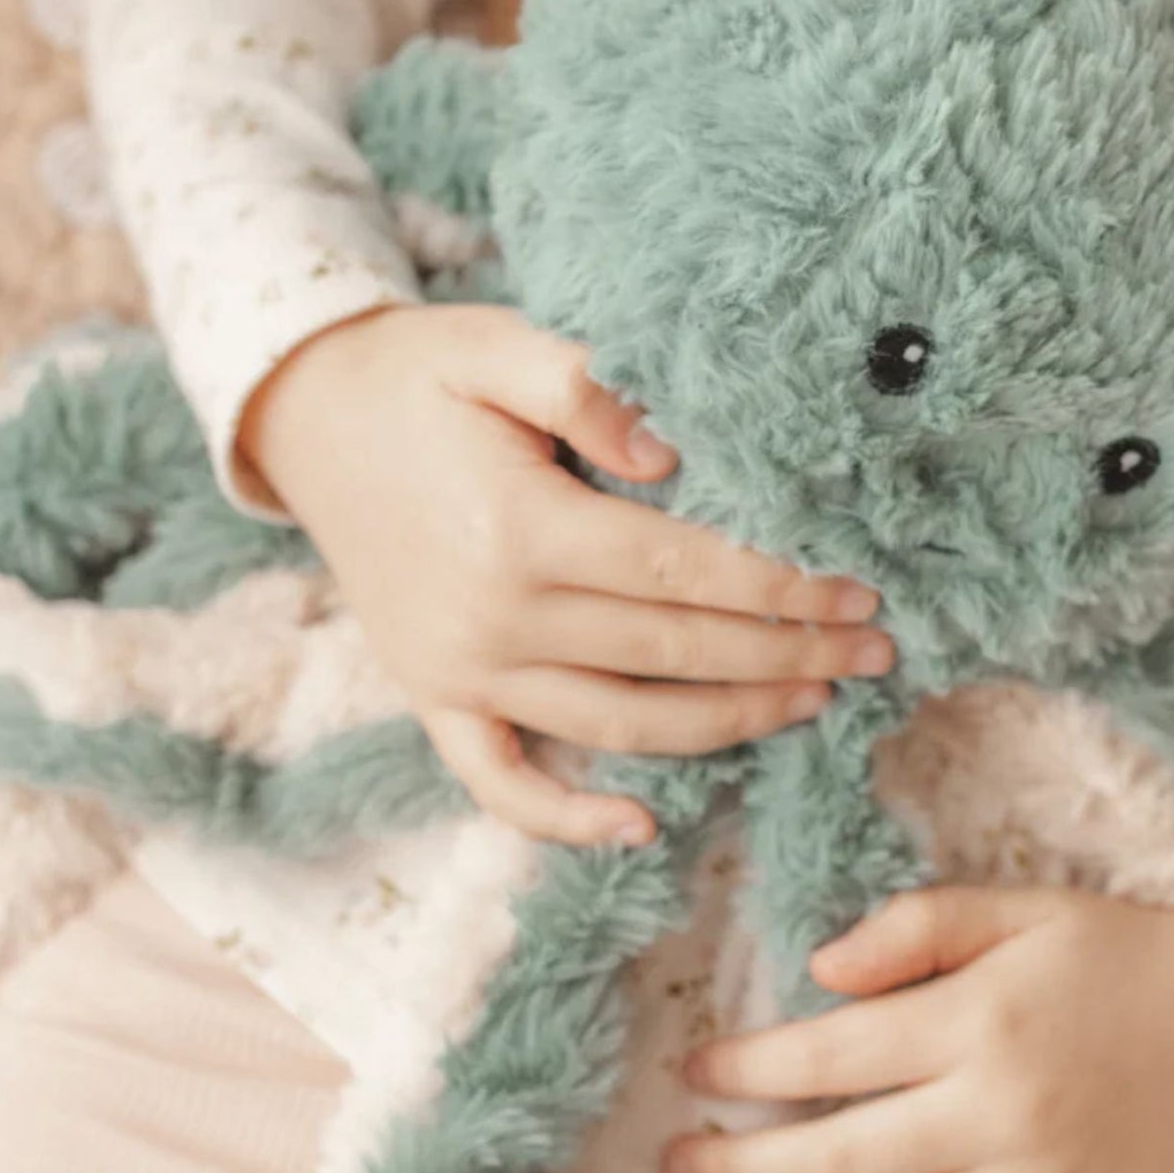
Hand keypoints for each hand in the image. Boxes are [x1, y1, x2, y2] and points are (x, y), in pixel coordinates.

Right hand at [240, 306, 890, 844]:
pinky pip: (503, 783)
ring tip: (807, 705)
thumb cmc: (414, 375)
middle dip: (784, 659)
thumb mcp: (494, 344)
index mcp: (520, 531)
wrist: (302, 419)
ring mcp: (461, 673)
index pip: (685, 576)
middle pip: (672, 656)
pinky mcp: (434, 699)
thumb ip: (584, 390)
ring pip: (619, 726)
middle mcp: (494, 620)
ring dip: (723, 725)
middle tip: (871, 655)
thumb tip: (672, 452)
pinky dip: (567, 819)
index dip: (780, 591)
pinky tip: (642, 828)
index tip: (856, 596)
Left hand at [664, 883, 1173, 1172]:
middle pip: (833, 1167)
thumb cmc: (1116, 954)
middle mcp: (1000, 1119)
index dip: (742, 1072)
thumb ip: (911, 926)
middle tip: (679, 1167)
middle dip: (737, 1172)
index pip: (824, 1060)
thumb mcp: (1015, 907)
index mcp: (978, 1023)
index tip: (691, 1075)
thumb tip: (816, 973)